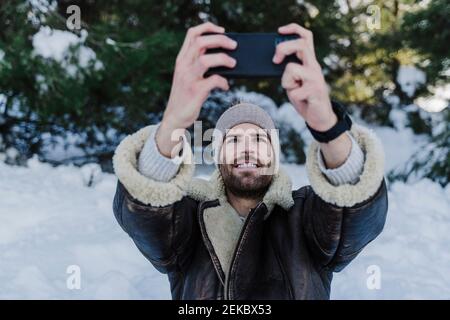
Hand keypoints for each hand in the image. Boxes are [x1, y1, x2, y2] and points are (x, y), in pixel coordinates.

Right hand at [157, 22, 236, 157]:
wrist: (174, 117)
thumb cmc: (186, 95)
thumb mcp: (188, 76)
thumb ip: (199, 63)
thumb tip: (223, 56)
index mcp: (181, 59)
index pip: (192, 34)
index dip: (208, 28)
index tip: (222, 30)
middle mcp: (183, 66)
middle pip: (201, 42)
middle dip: (221, 40)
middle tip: (234, 46)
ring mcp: (188, 78)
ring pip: (207, 59)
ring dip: (224, 59)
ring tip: (233, 64)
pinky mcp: (195, 92)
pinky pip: (214, 80)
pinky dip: (223, 82)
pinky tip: (225, 86)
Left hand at [273, 23, 336, 131]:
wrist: (320, 118)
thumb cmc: (304, 99)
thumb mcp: (293, 82)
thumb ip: (288, 71)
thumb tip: (276, 60)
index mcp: (309, 62)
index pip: (305, 37)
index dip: (293, 29)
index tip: (279, 30)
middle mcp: (314, 67)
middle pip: (300, 44)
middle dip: (282, 48)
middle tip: (275, 60)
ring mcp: (316, 78)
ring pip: (292, 68)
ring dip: (286, 81)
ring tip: (294, 89)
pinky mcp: (315, 90)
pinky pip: (295, 90)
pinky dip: (293, 96)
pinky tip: (302, 100)